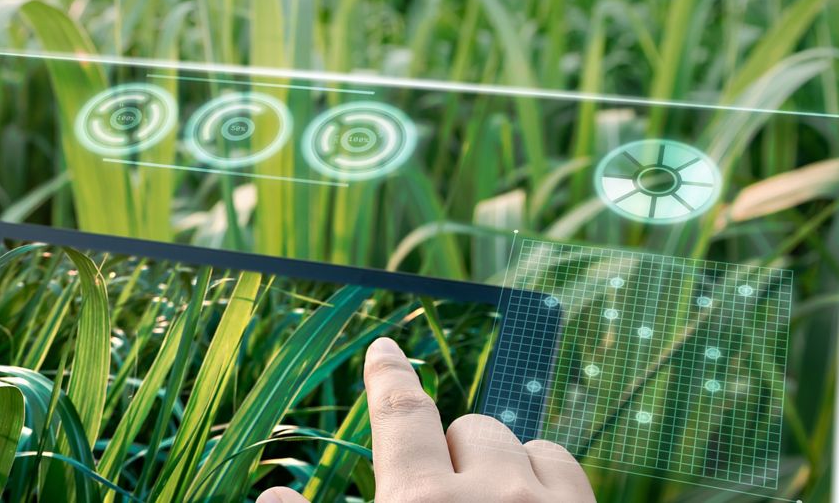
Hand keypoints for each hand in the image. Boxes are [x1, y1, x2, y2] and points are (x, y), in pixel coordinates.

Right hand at [259, 338, 594, 502]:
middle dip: (452, 454)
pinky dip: (544, 480)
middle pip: (468, 429)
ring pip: (525, 446)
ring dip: (503, 466)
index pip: (401, 415)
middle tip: (441, 498)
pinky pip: (564, 468)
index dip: (389, 378)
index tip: (384, 351)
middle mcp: (489, 496)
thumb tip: (273, 499)